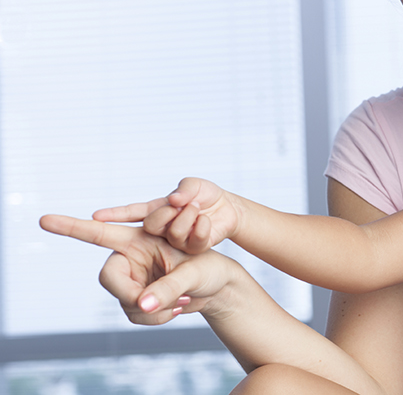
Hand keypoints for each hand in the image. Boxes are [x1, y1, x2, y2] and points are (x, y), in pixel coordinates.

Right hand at [40, 213, 238, 324]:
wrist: (221, 285)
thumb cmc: (211, 267)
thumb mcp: (194, 273)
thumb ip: (167, 288)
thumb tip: (140, 307)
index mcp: (140, 238)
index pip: (100, 233)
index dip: (71, 227)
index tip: (44, 219)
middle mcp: (131, 257)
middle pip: (109, 278)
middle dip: (133, 293)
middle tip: (154, 302)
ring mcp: (134, 279)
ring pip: (124, 303)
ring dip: (154, 310)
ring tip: (184, 300)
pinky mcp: (140, 299)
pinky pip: (135, 315)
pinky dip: (157, 318)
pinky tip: (179, 308)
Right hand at [92, 178, 240, 253]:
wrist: (229, 210)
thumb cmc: (205, 194)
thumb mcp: (194, 186)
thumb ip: (184, 189)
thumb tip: (174, 199)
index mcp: (154, 211)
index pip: (129, 214)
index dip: (108, 217)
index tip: (87, 217)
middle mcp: (161, 229)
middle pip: (151, 225)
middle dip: (165, 214)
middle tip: (179, 203)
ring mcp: (176, 241)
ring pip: (173, 232)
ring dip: (187, 216)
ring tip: (197, 206)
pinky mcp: (193, 250)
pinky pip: (194, 240)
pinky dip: (201, 226)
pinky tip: (205, 219)